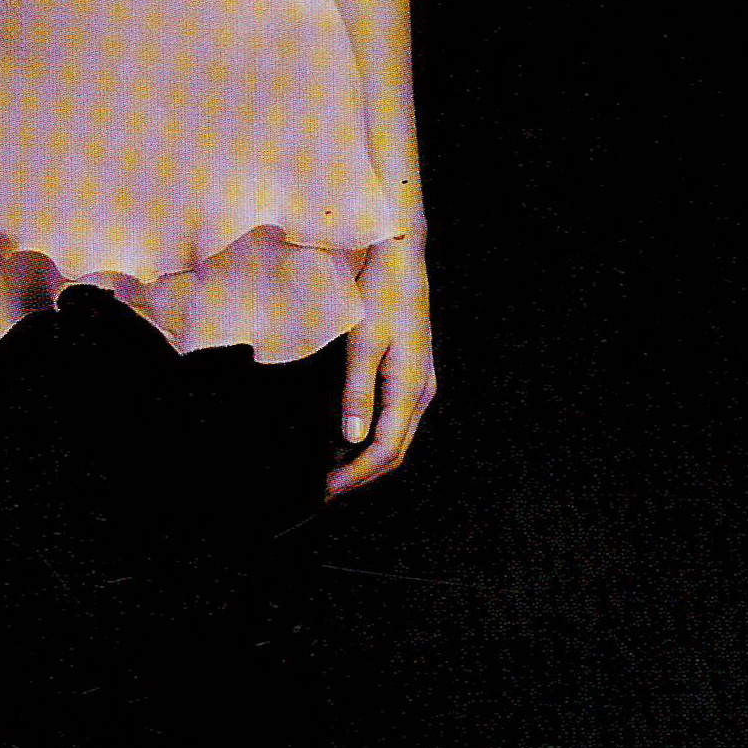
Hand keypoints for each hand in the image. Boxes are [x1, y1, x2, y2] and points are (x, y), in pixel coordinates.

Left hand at [325, 233, 434, 495]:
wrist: (401, 258)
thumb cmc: (382, 294)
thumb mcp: (362, 344)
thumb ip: (356, 394)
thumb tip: (353, 437)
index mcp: (410, 388)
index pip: (386, 449)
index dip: (357, 474)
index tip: (328, 488)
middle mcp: (421, 391)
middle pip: (396, 450)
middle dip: (362, 473)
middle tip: (326, 487)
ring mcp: (419, 382)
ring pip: (397, 436)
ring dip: (367, 456)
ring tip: (332, 465)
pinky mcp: (412, 373)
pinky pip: (396, 417)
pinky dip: (373, 435)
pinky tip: (348, 434)